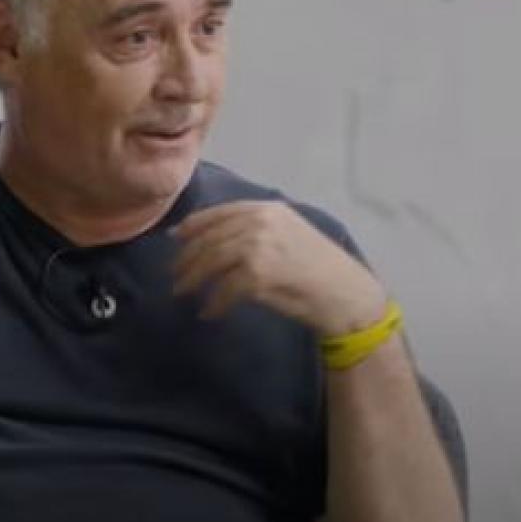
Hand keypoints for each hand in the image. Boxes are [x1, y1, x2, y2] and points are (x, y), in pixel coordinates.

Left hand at [171, 200, 386, 336]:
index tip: (176, 238)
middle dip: (188, 258)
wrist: (345, 293)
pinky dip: (214, 303)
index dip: (193, 226)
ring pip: (211, 262)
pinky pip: (224, 290)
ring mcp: (259, 247)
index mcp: (269, 209)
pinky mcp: (258, 275)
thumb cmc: (320, 267)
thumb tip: (217, 238)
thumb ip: (258, 229)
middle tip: (175, 275)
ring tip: (183, 293)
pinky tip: (209, 312)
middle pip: (211, 238)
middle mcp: (262, 222)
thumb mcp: (290, 234)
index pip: (219, 212)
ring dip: (193, 280)